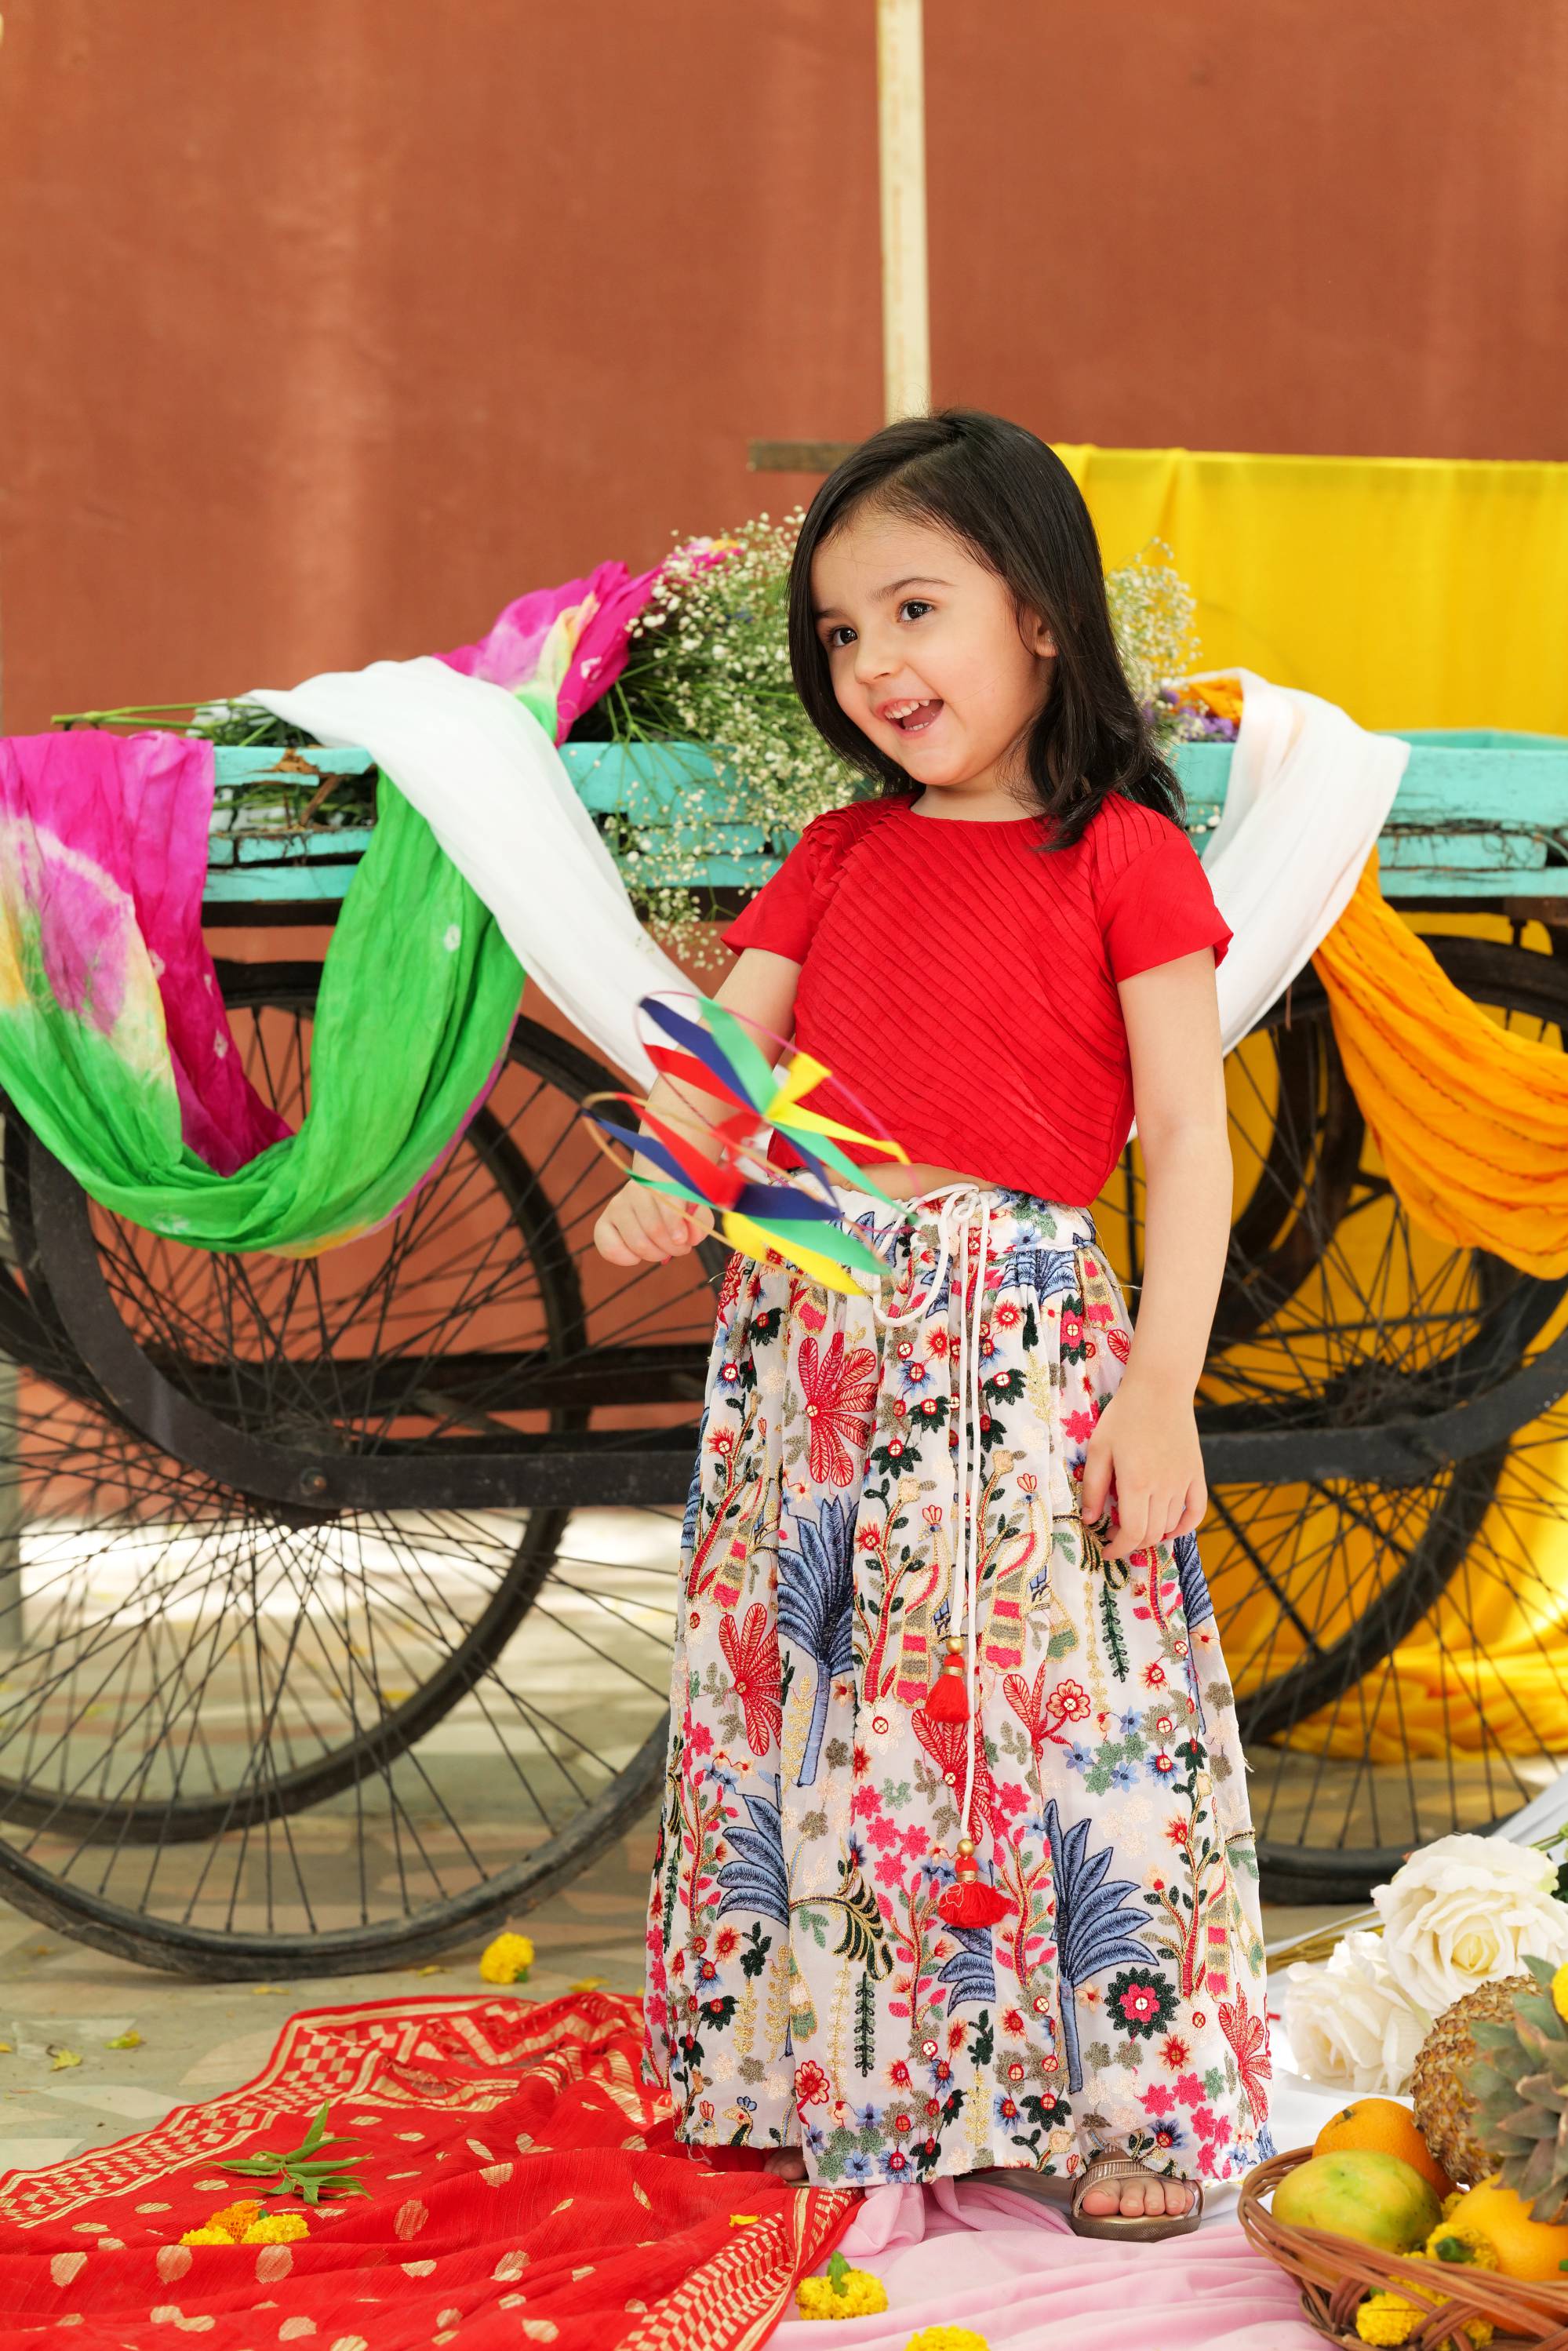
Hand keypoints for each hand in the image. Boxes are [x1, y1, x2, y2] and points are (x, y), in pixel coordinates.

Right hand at [593, 1179, 714, 1266]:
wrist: (656, 1194)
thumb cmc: (681, 1204)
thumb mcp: (697, 1209)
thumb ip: (699, 1221)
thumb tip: (690, 1236)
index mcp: (661, 1180)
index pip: (666, 1201)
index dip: (675, 1224)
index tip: (682, 1240)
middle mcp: (635, 1189)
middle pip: (654, 1229)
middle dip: (672, 1247)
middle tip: (680, 1248)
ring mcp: (617, 1205)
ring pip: (637, 1243)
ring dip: (655, 1255)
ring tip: (664, 1250)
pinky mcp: (603, 1222)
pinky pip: (609, 1249)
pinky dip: (626, 1259)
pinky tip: (637, 1255)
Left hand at [1079, 1378, 1205, 1559]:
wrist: (1160, 1389)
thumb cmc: (1124, 1416)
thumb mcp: (1099, 1449)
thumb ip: (1094, 1487)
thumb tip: (1090, 1520)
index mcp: (1136, 1484)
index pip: (1132, 1533)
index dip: (1118, 1549)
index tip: (1107, 1551)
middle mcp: (1164, 1488)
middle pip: (1151, 1534)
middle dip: (1131, 1543)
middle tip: (1115, 1535)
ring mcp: (1184, 1482)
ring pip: (1170, 1525)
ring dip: (1152, 1534)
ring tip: (1136, 1525)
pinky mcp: (1196, 1474)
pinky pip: (1196, 1511)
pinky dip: (1184, 1526)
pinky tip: (1169, 1528)